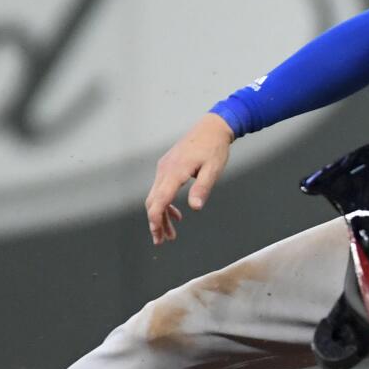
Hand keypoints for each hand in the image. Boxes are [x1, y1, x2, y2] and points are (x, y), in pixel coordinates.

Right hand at [145, 114, 235, 243]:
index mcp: (175, 172)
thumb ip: (202, 188)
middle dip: (156, 223)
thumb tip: (195, 207)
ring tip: (170, 233)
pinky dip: (165, 203)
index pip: (158, 200)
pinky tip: (176, 214)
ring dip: (161, 215)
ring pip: (156, 196)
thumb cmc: (214, 148)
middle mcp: (164, 170)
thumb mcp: (213, 169)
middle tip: (162, 241)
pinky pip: (161, 188)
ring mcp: (164, 167)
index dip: (155, 220)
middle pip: (153, 201)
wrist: (212, 127)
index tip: (157, 235)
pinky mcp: (168, 166)